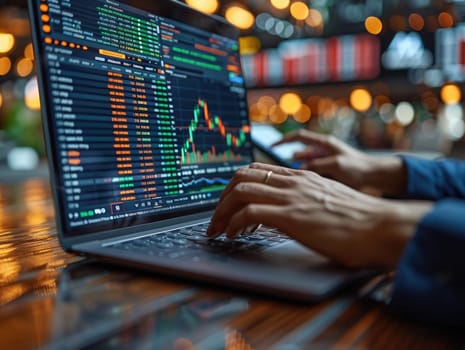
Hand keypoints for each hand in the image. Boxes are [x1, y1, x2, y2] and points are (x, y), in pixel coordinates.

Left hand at [207, 163, 432, 268]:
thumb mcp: (327, 200)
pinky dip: (235, 223)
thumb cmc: (360, 220)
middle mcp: (292, 181)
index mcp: (300, 177)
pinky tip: (235, 235)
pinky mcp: (291, 216)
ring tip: (218, 230)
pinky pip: (249, 213)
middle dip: (222, 198)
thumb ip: (306, 199)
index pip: (256, 170)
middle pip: (241, 176)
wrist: (382, 227)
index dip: (236, 186)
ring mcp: (291, 197)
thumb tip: (290, 211)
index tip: (229, 205)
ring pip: (240, 192)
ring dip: (222, 212)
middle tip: (216, 219)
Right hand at [274, 130, 406, 195]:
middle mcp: (323, 152)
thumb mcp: (337, 165)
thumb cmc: (361, 168)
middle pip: (299, 153)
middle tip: (282, 172)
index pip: (299, 137)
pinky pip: (312, 176)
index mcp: (324, 144)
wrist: (378, 177)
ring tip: (294, 182)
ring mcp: (325, 163)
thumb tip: (298, 169)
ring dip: (299, 173)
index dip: (284, 140)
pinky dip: (307, 181)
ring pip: (305, 166)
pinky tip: (305, 188)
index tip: (272, 146)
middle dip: (288, 161)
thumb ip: (316, 165)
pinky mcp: (328, 174)